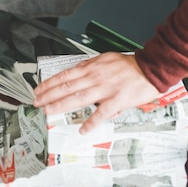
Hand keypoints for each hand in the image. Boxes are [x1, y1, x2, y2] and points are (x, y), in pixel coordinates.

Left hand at [33, 52, 159, 133]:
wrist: (150, 68)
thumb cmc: (128, 65)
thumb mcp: (104, 58)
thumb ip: (89, 66)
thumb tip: (75, 72)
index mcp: (91, 67)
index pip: (65, 75)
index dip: (50, 83)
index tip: (39, 89)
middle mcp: (95, 77)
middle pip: (67, 86)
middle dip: (49, 94)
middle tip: (37, 102)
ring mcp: (105, 88)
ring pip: (79, 97)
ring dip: (61, 105)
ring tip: (48, 111)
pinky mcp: (117, 99)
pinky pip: (102, 112)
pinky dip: (92, 121)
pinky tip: (82, 129)